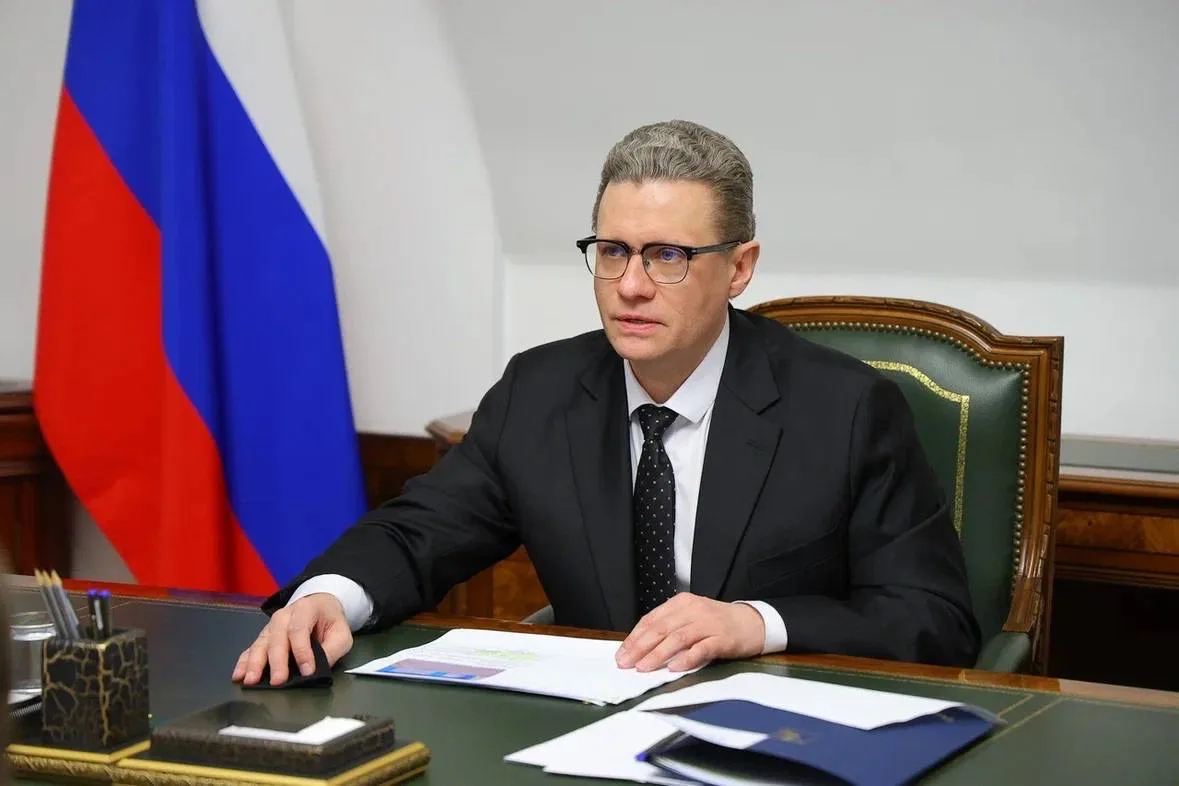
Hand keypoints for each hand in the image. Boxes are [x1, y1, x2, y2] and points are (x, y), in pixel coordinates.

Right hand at [231, 593, 353, 685]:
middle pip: (277, 638)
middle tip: (277, 681)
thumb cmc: (330, 621)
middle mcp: (283, 616)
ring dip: (255, 663)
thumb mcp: (341, 633)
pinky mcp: (264, 637)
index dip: (303, 651)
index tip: (307, 671)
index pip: (300, 630)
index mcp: (305, 609)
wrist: (320, 606)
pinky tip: (238, 675)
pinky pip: (251, 649)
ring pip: (261, 643)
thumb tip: (318, 668)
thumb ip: (333, 649)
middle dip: (277, 661)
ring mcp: (271, 626)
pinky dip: (244, 662)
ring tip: (251, 680)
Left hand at [615, 593, 764, 672]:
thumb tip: (640, 648)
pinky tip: (674, 668)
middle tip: (626, 663)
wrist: (753, 622)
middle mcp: (693, 610)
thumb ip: (669, 628)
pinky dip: (686, 658)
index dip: (634, 637)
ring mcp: (708, 623)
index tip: (621, 653)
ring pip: (677, 638)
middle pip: (661, 629)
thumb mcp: (690, 618)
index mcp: (681, 603)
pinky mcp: (722, 638)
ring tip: (643, 668)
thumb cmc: (717, 623)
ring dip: (658, 654)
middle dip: (640, 647)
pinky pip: (701, 648)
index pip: (651, 620)